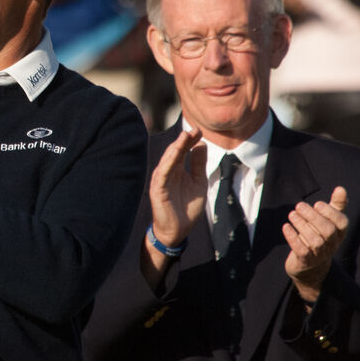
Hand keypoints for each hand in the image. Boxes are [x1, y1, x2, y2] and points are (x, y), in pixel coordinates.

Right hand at [147, 128, 207, 248]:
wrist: (178, 230)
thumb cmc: (187, 208)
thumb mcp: (198, 183)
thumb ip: (198, 165)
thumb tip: (202, 144)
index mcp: (176, 169)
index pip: (182, 150)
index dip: (190, 140)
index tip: (200, 130)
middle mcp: (167, 171)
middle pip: (174, 151)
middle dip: (184, 140)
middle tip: (194, 130)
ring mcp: (161, 179)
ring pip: (167, 159)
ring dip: (176, 147)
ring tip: (185, 136)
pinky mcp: (158, 188)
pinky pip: (163, 172)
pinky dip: (168, 161)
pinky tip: (175, 152)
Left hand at [283, 186, 348, 304]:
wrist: (310, 268)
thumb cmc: (320, 237)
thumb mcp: (329, 222)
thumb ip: (335, 206)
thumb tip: (341, 188)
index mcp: (339, 234)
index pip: (342, 223)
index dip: (330, 212)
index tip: (317, 204)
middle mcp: (332, 245)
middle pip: (328, 231)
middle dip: (313, 216)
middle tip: (299, 205)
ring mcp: (319, 255)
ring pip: (315, 240)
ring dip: (302, 225)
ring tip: (292, 214)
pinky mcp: (305, 261)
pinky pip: (301, 250)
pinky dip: (293, 238)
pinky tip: (286, 227)